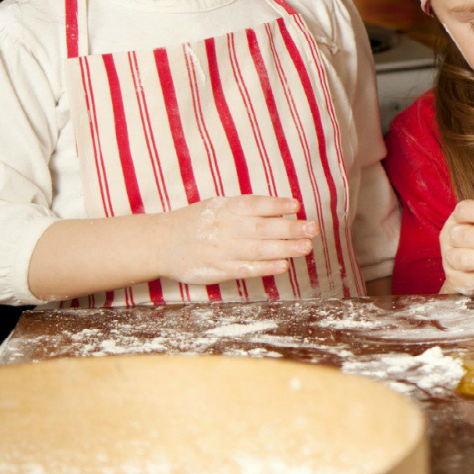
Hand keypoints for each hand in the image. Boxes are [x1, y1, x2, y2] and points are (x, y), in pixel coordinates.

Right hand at [157, 196, 316, 283]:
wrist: (159, 243)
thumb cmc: (196, 222)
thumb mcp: (217, 206)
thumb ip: (246, 209)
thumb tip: (283, 210)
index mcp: (225, 208)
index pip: (254, 204)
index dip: (276, 204)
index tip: (296, 205)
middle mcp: (224, 228)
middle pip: (262, 228)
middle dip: (290, 229)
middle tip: (313, 229)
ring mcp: (221, 250)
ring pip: (257, 250)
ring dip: (284, 249)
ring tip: (306, 247)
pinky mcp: (217, 270)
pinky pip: (245, 269)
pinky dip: (265, 268)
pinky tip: (283, 266)